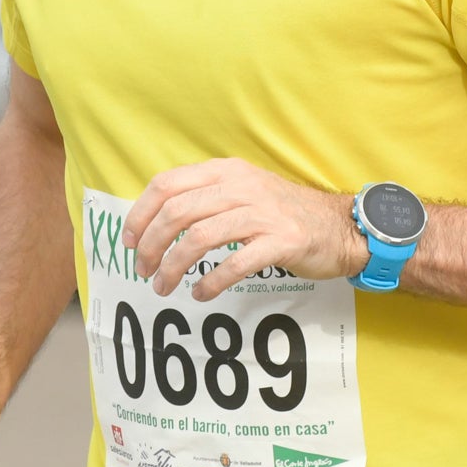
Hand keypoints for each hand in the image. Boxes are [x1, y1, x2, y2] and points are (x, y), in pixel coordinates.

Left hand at [123, 159, 361, 299]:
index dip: (140, 214)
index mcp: (225, 171)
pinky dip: (212, 282)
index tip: (128, 242)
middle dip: (150, 246)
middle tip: (143, 271)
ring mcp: (262, 212)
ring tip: (163, 287)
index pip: (166, 184)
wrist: (339, 227)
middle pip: (177, 212)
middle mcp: (241, 186)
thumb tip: (155, 221)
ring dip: (173, 266)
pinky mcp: (281, 240)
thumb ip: (205, 197)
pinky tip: (201, 294)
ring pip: (200, 237)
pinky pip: (236, 262)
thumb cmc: (282, 214)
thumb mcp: (243, 191)